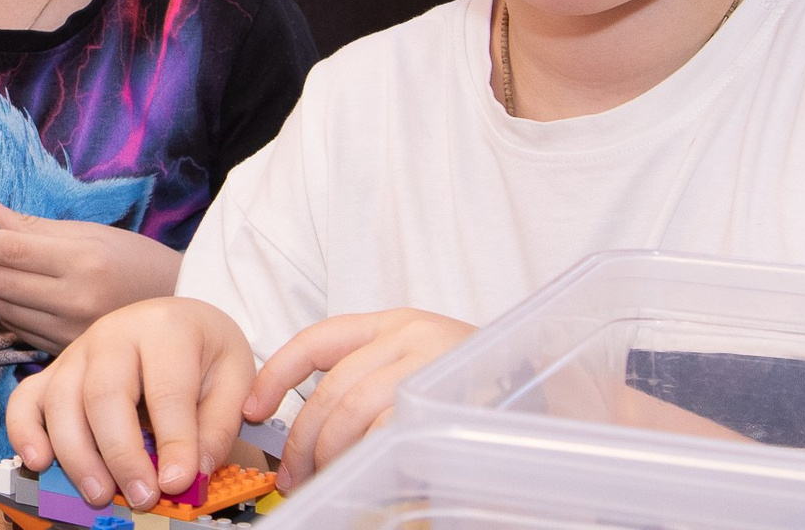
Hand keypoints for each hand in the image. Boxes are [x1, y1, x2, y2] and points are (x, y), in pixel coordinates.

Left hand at [0, 194, 182, 354]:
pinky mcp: (67, 351)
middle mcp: (74, 298)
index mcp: (81, 259)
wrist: (176, 302)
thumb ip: (30, 224)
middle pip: (0, 280)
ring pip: (5, 307)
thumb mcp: (87, 232)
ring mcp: (70, 330)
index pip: (9, 247)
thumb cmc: (133, 257)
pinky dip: (10, 309)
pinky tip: (20, 294)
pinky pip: (20, 329)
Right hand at [6, 297, 254, 512]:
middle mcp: (115, 333)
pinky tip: (39, 463)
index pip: (167, 389)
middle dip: (121, 453)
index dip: (173, 440)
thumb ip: (219, 424)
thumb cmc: (204, 351)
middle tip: (141, 497)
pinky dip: (24, 432)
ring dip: (77, 455)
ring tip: (100, 495)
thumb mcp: (233, 376)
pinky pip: (25, 399)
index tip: (179, 483)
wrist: (176, 320)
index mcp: (167, 329)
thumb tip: (194, 472)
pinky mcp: (54, 371)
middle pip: (105, 394)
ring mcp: (78, 352)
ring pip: (62, 402)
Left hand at [247, 308, 474, 490]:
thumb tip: (317, 424)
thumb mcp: (423, 367)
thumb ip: (374, 380)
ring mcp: (427, 364)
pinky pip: (383, 431)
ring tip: (323, 481)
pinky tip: (363, 474)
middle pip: (329, 388)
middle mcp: (410, 334)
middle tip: (293, 476)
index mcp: (397, 323)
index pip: (318, 338)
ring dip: (326, 455)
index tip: (253, 407)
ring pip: (349, 412)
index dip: (276, 373)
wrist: (551, 396)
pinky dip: (363, 458)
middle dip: (301, 439)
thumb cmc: (480, 389)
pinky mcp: (442, 396)